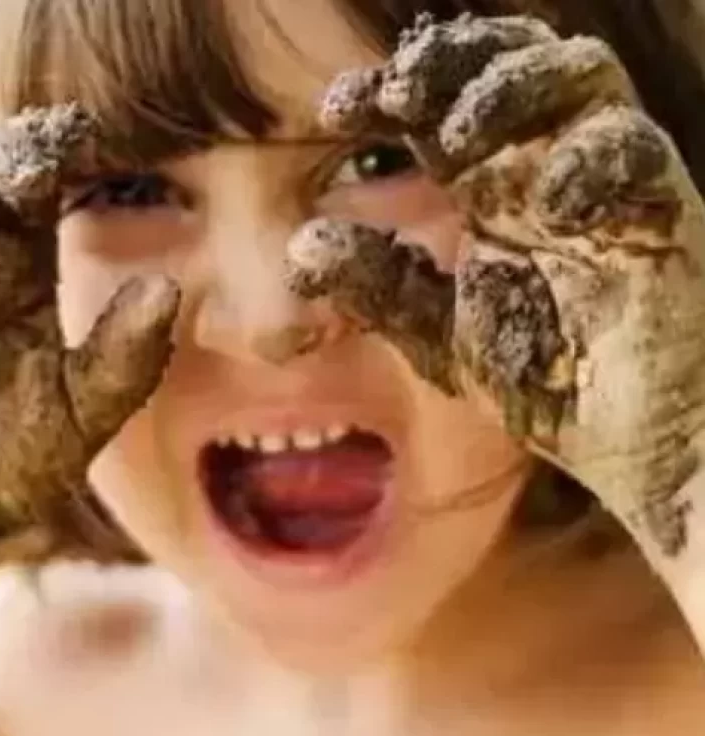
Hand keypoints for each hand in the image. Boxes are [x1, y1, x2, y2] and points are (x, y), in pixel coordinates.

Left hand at [286, 13, 704, 561]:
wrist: (632, 444)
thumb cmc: (548, 380)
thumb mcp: (439, 334)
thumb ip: (379, 286)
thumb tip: (302, 246)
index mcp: (491, 188)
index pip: (441, 106)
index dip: (389, 90)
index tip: (336, 109)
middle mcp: (546, 168)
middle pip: (513, 60)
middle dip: (453, 61)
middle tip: (400, 94)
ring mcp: (608, 183)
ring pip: (581, 73)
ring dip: (515, 87)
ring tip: (461, 136)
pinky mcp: (662, 211)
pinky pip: (636, 148)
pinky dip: (590, 158)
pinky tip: (545, 202)